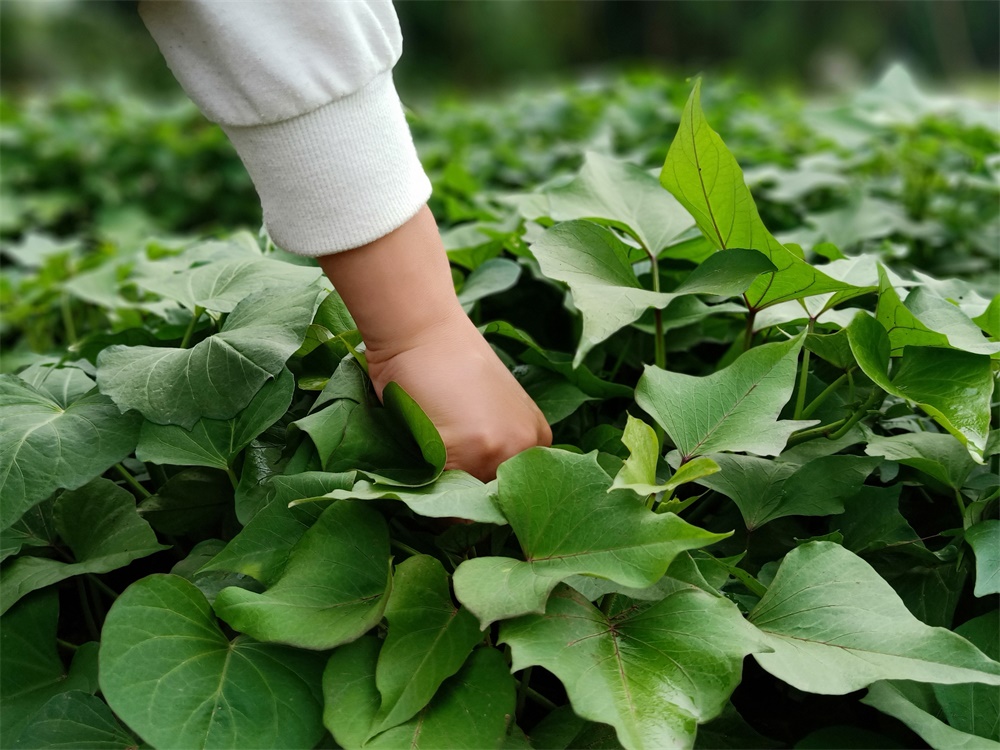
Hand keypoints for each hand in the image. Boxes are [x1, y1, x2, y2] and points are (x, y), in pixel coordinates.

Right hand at [317, 205, 550, 480]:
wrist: (421, 329)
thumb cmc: (443, 364)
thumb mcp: (481, 411)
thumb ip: (486, 453)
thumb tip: (470, 505)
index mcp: (536, 438)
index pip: (516, 495)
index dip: (484, 503)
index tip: (459, 501)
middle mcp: (528, 446)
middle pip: (496, 504)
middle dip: (467, 508)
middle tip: (438, 491)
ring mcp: (503, 450)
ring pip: (470, 506)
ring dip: (444, 504)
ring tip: (423, 475)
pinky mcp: (472, 451)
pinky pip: (445, 498)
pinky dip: (426, 494)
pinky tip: (414, 467)